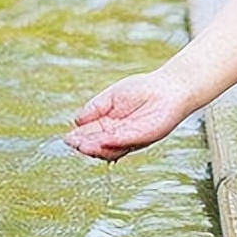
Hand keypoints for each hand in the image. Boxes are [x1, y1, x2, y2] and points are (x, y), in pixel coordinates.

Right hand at [63, 71, 193, 161]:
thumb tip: (76, 121)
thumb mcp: (112, 96)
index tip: (68, 139)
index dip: (79, 138)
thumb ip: (95, 108)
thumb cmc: (142, 89)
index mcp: (109, 127)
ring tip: (84, 146)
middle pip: (99, 145)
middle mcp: (119, 136)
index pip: (90, 136)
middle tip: (74, 144)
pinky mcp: (147, 136)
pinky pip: (130, 141)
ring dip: (98, 148)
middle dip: (86, 145)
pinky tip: (106, 139)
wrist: (168, 87)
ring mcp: (132, 139)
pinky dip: (117, 141)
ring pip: (112, 149)